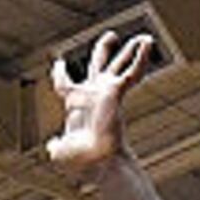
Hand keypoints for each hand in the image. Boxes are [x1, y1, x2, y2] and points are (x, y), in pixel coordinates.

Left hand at [46, 30, 153, 178]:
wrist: (96, 162)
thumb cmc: (80, 162)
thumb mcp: (59, 152)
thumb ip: (55, 146)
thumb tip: (51, 146)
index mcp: (76, 106)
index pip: (65, 85)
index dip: (61, 73)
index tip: (59, 63)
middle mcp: (93, 96)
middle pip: (98, 66)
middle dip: (104, 50)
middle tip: (111, 37)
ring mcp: (106, 94)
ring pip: (120, 66)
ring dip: (131, 51)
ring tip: (145, 38)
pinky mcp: (116, 93)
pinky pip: (132, 73)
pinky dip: (141, 58)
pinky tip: (148, 43)